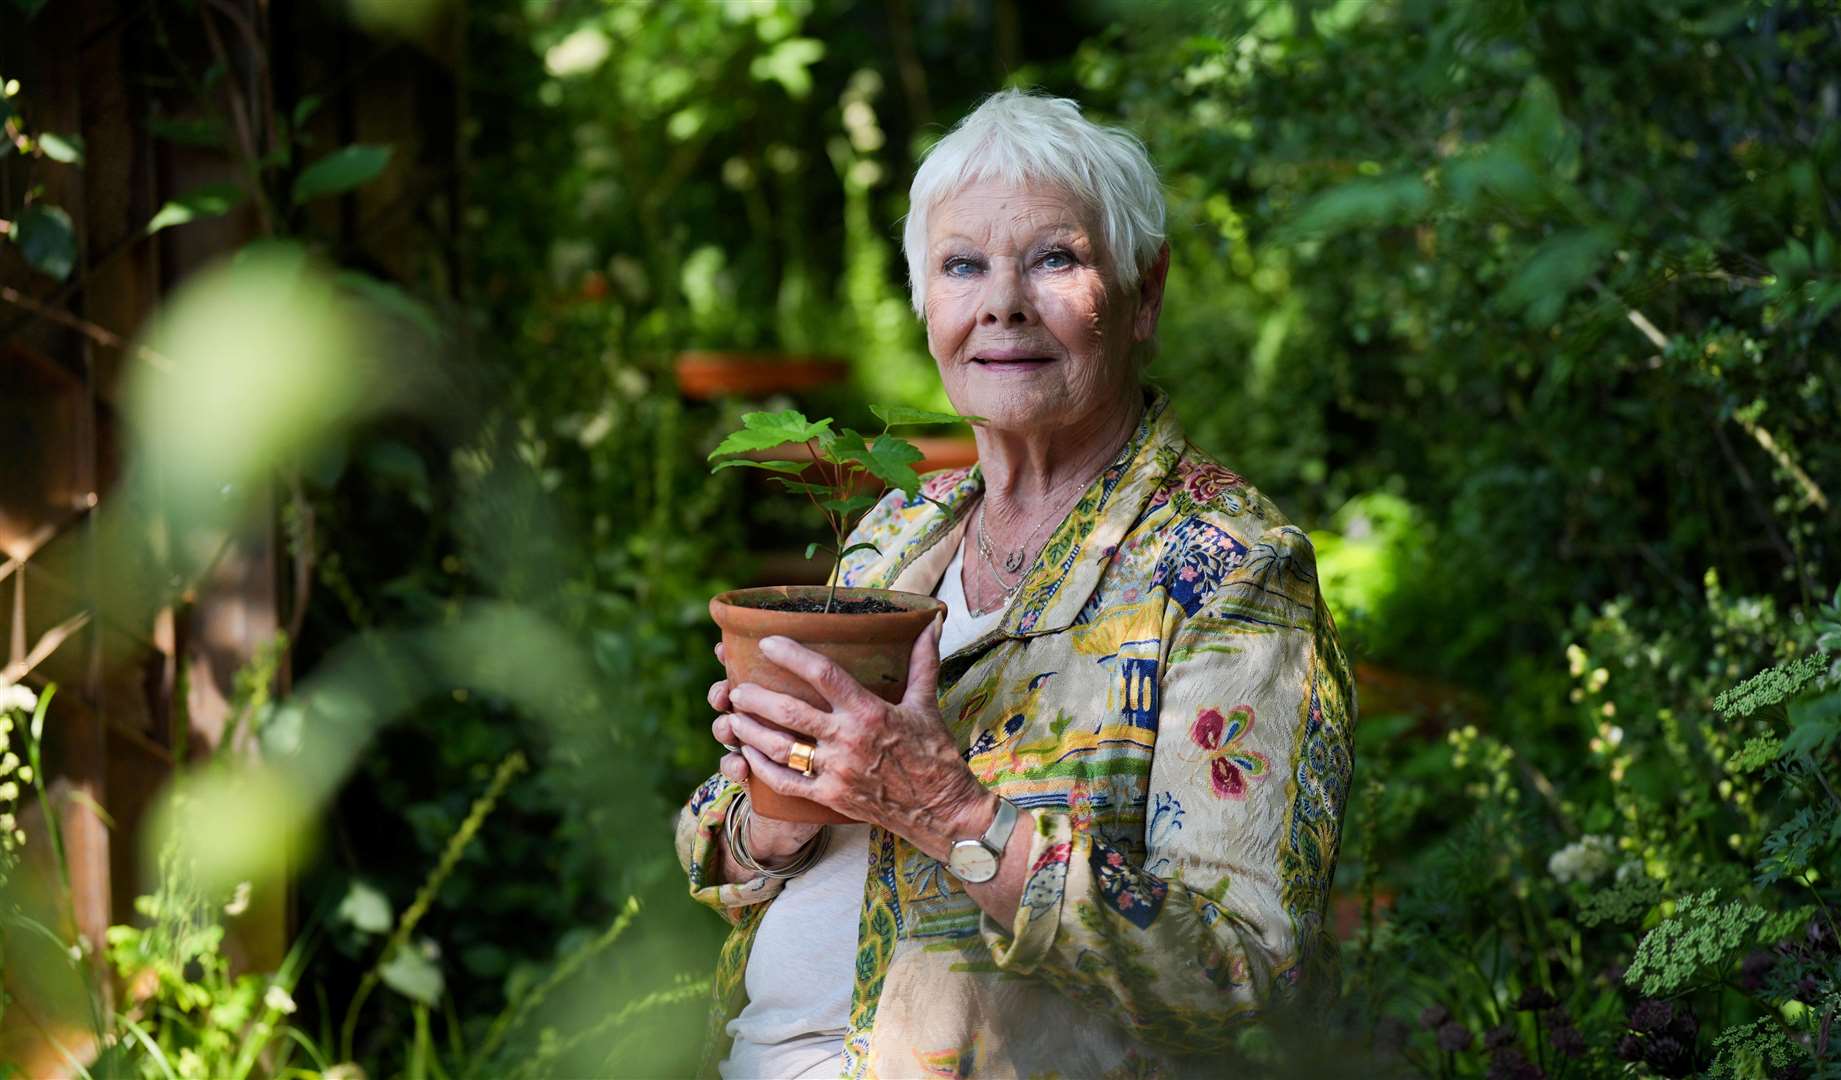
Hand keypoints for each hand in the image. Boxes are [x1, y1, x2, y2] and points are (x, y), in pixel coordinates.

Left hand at [726, 618, 997, 862]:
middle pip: (790, 712)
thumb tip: (931, 623)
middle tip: (735, 688)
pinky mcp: (831, 798)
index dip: (791, 656)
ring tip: (731, 718)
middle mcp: (848, 740)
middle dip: (756, 698)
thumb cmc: (934, 754)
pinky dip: (761, 768)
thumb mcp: (926, 705)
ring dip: (751, 731)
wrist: (943, 810)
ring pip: (780, 748)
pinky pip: (787, 783)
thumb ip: (922, 663)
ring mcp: (837, 771)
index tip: (766, 643)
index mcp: (869, 711)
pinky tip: (747, 754)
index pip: (823, 674)